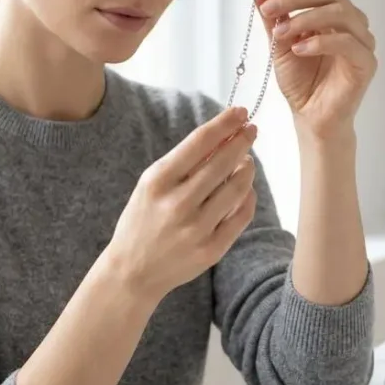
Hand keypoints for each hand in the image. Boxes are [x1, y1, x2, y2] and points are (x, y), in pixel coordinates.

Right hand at [105, 106, 259, 299]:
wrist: (133, 271)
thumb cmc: (143, 219)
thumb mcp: (151, 184)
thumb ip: (184, 162)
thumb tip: (224, 136)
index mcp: (158, 181)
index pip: (200, 142)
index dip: (225, 124)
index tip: (240, 112)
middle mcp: (177, 204)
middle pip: (223, 162)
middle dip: (242, 140)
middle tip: (252, 129)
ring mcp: (196, 229)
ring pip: (237, 188)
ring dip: (247, 169)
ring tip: (247, 160)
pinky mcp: (211, 250)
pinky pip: (241, 216)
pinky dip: (247, 198)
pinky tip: (245, 189)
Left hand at [256, 0, 377, 140]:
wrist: (312, 118)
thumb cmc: (300, 82)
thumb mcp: (279, 45)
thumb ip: (273, 19)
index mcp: (333, 12)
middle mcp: (352, 22)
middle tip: (268, 9)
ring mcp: (362, 41)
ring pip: (340, 12)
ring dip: (305, 18)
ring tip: (280, 33)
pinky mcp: (366, 63)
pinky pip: (347, 42)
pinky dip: (320, 42)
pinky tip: (298, 49)